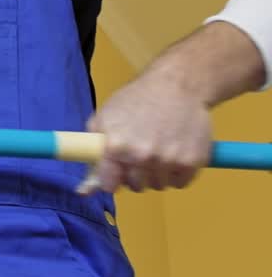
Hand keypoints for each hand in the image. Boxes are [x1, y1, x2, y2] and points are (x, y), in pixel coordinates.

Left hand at [77, 72, 212, 194]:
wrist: (177, 85)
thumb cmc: (135, 100)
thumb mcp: (104, 118)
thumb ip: (92, 153)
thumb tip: (83, 191)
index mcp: (116, 147)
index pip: (109, 185)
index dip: (112, 178)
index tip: (115, 171)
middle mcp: (142, 156)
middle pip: (136, 186)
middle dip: (135, 174)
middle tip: (140, 154)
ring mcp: (169, 160)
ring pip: (159, 186)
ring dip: (157, 174)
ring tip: (158, 150)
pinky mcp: (193, 162)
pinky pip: (180, 183)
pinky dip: (177, 173)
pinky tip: (174, 152)